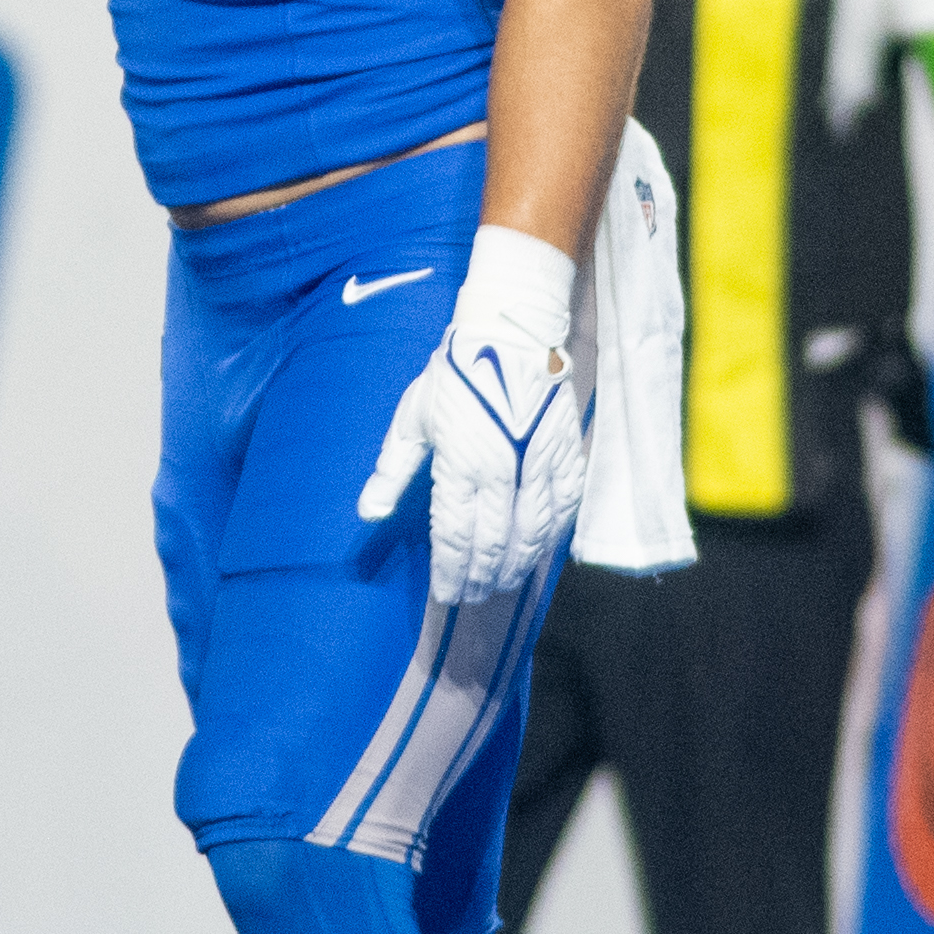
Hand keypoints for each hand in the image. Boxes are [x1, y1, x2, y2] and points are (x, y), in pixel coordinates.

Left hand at [356, 227, 586, 607]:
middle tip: (472, 598)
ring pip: (532, 536)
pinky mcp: (565, 457)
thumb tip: (367, 513)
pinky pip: (563, 511)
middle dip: (481, 579)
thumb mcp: (413, 419)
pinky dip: (550, 539)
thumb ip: (392, 470)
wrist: (510, 335)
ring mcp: (539, 467)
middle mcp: (503, 473)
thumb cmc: (454, 375)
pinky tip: (538, 554)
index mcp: (460, 465)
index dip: (451, 574)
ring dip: (515, 567)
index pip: (455, 538)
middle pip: (493, 545)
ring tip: (501, 584)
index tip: (446, 596)